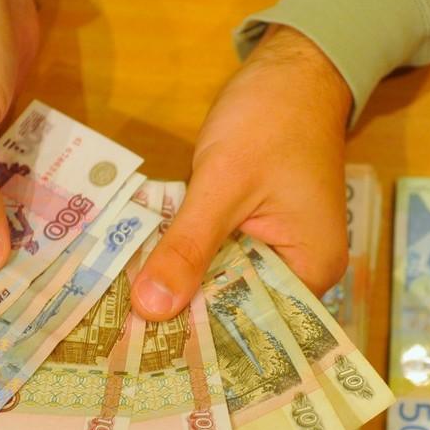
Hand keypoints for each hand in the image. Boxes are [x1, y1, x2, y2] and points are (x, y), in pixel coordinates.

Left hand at [131, 25, 351, 319]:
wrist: (294, 71)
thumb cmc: (272, 119)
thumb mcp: (223, 183)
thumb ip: (188, 246)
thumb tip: (149, 309)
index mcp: (311, 270)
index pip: (253, 325)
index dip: (201, 341)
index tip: (145, 358)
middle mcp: (302, 271)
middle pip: (237, 308)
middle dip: (185, 319)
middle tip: (119, 342)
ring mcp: (281, 250)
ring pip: (224, 283)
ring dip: (183, 288)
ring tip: (121, 320)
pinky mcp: (260, 232)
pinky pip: (223, 258)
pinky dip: (190, 260)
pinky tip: (146, 273)